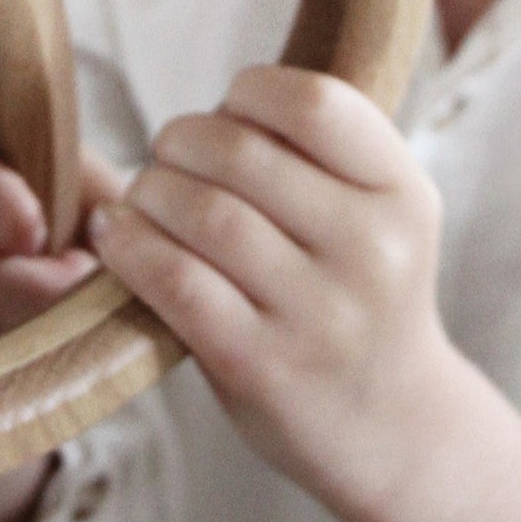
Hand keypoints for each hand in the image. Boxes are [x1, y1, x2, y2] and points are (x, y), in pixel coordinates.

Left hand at [86, 64, 452, 521]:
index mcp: (403, 194)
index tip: (229, 113)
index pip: (315, 105)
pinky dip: (130, 246)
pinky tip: (117, 237)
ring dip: (149, 191)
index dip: (249, 93)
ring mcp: (319, 314)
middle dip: (181, 141)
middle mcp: (373, 250)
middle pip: (241, 153)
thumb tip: (216, 105)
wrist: (392, 427)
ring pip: (203, 212)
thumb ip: (319, 158)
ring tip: (142, 199)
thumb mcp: (379, 217)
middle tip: (168, 157)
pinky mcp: (262, 366)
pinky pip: (175, 281)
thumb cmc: (360, 296)